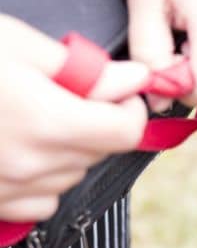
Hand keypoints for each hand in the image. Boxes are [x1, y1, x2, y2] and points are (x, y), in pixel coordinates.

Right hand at [0, 15, 148, 221]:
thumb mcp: (13, 44)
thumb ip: (82, 70)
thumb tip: (134, 80)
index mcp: (46, 121)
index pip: (125, 131)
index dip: (128, 108)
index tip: (116, 93)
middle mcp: (32, 165)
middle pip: (99, 153)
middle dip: (94, 124)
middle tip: (62, 95)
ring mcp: (9, 190)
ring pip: (71, 178)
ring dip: (66, 151)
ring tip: (27, 119)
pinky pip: (40, 203)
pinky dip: (40, 180)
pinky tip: (14, 151)